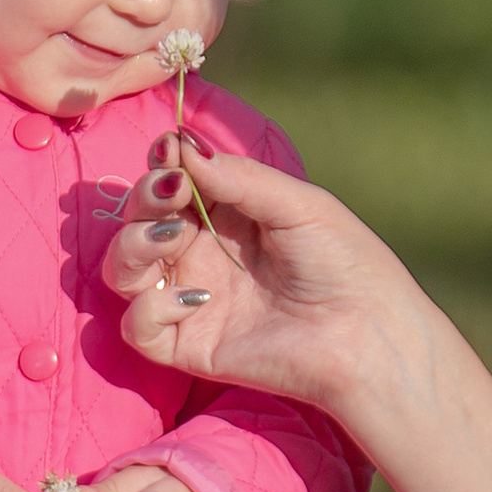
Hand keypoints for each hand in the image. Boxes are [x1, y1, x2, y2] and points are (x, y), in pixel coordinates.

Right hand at [102, 134, 419, 414]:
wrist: (369, 335)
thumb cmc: (345, 264)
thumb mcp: (298, 205)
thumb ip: (238, 177)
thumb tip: (181, 145)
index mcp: (226, 216)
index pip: (170, 183)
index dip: (161, 164)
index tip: (168, 151)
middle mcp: (201, 254)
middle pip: (137, 220)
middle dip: (144, 198)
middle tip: (173, 193)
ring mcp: (190, 300)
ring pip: (123, 269)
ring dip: (133, 245)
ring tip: (172, 238)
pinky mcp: (188, 346)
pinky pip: (137, 325)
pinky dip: (152, 307)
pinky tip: (199, 298)